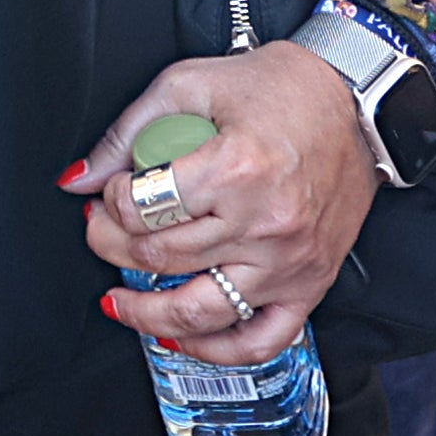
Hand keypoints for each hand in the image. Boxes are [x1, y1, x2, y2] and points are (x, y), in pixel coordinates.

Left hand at [63, 38, 374, 367]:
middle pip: (161, 258)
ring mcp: (288, 261)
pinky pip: (261, 340)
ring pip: (200, 310)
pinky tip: (182, 339)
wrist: (357, 99)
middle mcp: (263, 222)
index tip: (111, 193)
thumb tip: (79, 179)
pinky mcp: (310, 283)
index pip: (142, 208)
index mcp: (234, 168)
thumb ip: (128, 133)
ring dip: (145, 314)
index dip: (109, 202)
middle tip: (100, 230)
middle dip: (111, 247)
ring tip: (118, 301)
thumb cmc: (279, 88)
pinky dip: (216, 350)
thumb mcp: (190, 84)